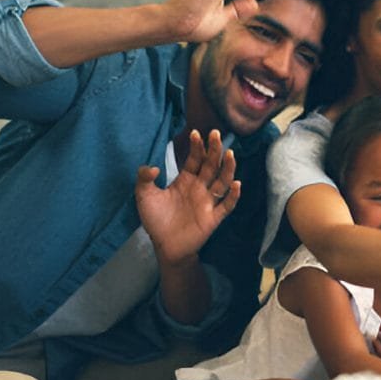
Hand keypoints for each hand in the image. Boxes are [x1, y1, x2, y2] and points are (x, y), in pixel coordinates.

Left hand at [135, 129, 240, 265]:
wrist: (164, 246)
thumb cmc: (156, 220)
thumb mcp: (144, 196)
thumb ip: (144, 179)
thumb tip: (154, 167)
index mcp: (185, 180)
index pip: (195, 159)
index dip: (197, 147)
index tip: (196, 133)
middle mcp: (199, 188)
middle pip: (211, 166)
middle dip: (214, 150)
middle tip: (216, 134)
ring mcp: (208, 202)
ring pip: (222, 181)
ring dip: (227, 168)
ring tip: (230, 154)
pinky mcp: (213, 218)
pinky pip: (226, 205)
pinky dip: (233, 196)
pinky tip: (236, 185)